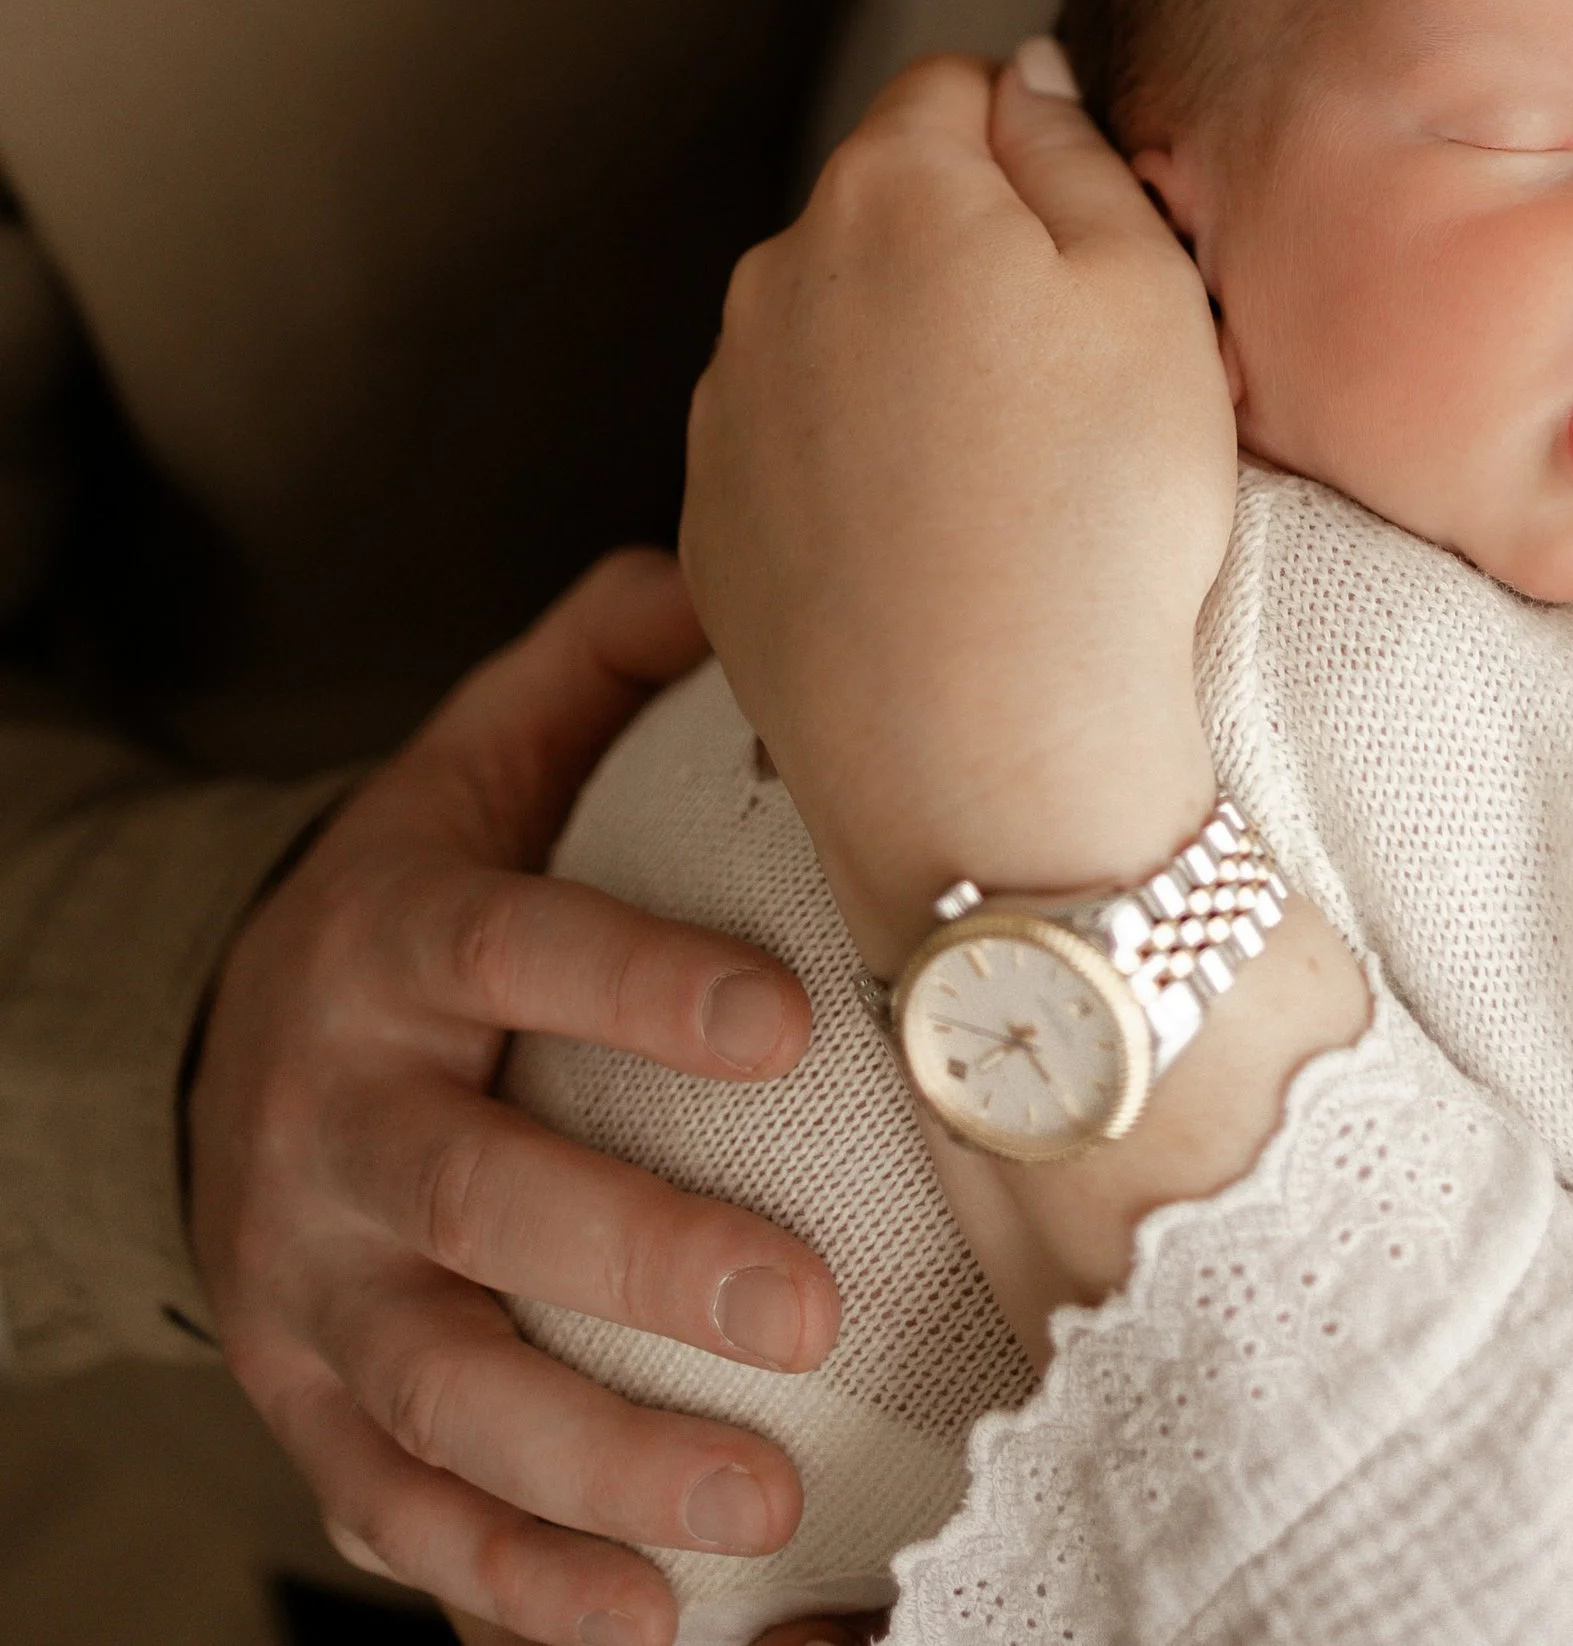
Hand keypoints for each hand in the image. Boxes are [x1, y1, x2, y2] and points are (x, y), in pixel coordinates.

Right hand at [190, 549, 842, 1645]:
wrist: (232, 1049)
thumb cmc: (427, 895)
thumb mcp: (483, 752)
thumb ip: (603, 655)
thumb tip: (741, 570)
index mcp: (392, 946)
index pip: (511, 951)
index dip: (637, 986)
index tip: (787, 1020)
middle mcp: (338, 1125)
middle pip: (477, 1206)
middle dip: (641, 1265)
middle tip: (802, 1313)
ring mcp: (314, 1290)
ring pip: (444, 1395)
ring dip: (601, 1467)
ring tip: (759, 1505)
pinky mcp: (316, 1415)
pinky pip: (408, 1521)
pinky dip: (519, 1589)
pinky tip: (645, 1624)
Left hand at [682, 43, 1238, 962]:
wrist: (989, 759)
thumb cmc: (1099, 517)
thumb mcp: (1150, 293)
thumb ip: (1073, 148)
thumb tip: (1017, 75)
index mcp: (886, 191)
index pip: (956, 90)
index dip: (1039, 152)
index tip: (1096, 257)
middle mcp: (773, 274)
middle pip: (887, 210)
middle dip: (968, 257)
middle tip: (1072, 383)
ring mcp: (728, 402)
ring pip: (839, 328)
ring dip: (909, 362)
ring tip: (1007, 481)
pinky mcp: (711, 518)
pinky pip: (800, 445)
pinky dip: (860, 467)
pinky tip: (937, 544)